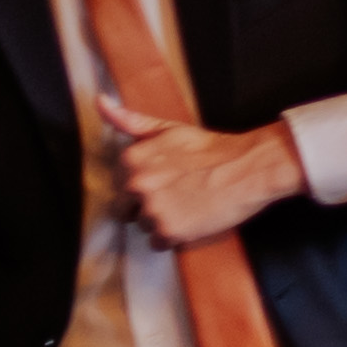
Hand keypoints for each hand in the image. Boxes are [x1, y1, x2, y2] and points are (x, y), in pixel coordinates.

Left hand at [119, 116, 308, 246]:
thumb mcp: (168, 129)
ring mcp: (152, 209)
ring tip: (187, 206)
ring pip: (143, 227)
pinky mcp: (169, 231)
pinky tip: (191, 220)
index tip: (164, 181)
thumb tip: (99, 102)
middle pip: (125, 211)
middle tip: (175, 196)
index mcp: (131, 160)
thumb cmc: (210, 148)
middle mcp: (136, 185)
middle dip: (145, 206)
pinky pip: (159, 244)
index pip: (119, 186)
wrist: (247, 168)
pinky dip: (174, 237)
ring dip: (161, 222)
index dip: (142, 186)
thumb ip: (130, 120)